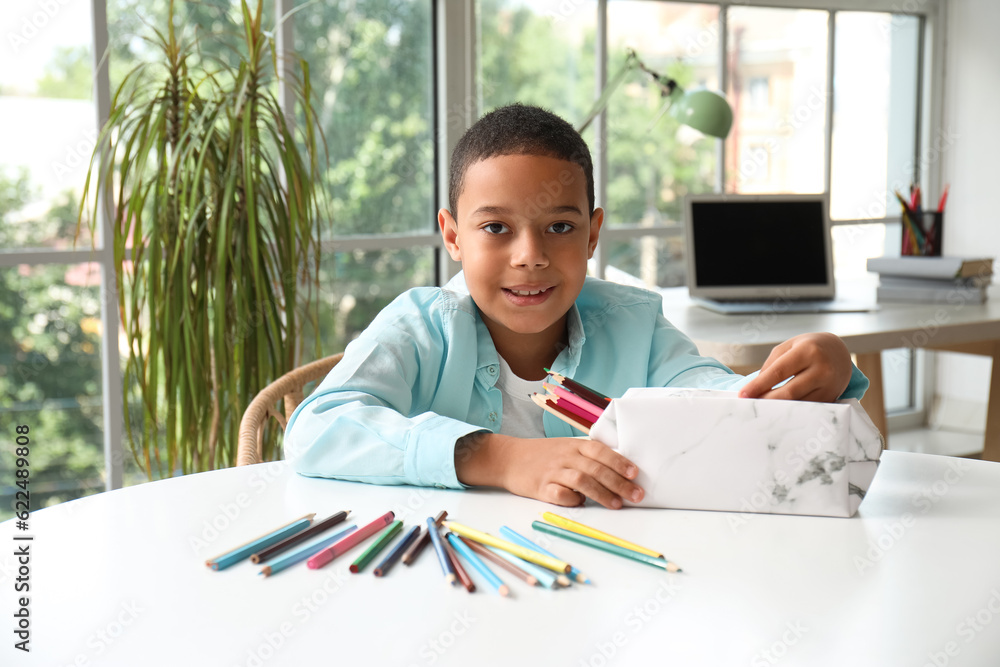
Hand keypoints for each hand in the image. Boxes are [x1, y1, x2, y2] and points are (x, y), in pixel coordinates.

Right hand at [455, 433, 642, 508]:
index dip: (619, 461)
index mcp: (574, 445)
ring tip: (616, 504)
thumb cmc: (544, 455)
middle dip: (619, 483)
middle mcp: (565, 457)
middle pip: (595, 468)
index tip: (635, 474)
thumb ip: (588, 457)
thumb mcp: (566, 447)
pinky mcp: (540, 488)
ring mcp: (552, 472)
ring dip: (601, 493)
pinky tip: (580, 504)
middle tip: (636, 495)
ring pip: (581, 480)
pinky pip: (559, 494)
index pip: (601, 451)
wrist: (509, 458)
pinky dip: (571, 499)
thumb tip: (620, 473)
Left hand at [738, 332, 851, 402]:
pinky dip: (792, 411)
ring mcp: (829, 384)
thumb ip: (772, 365)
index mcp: (808, 351)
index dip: (759, 385)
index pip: (778, 372)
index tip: (743, 395)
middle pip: (789, 392)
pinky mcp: (832, 397)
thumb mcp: (789, 346)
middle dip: (766, 400)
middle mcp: (822, 368)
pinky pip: (808, 408)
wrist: (839, 351)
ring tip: (761, 409)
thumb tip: (756, 388)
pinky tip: (779, 411)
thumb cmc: (809, 347)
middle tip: (749, 405)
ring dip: (778, 409)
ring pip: (799, 403)